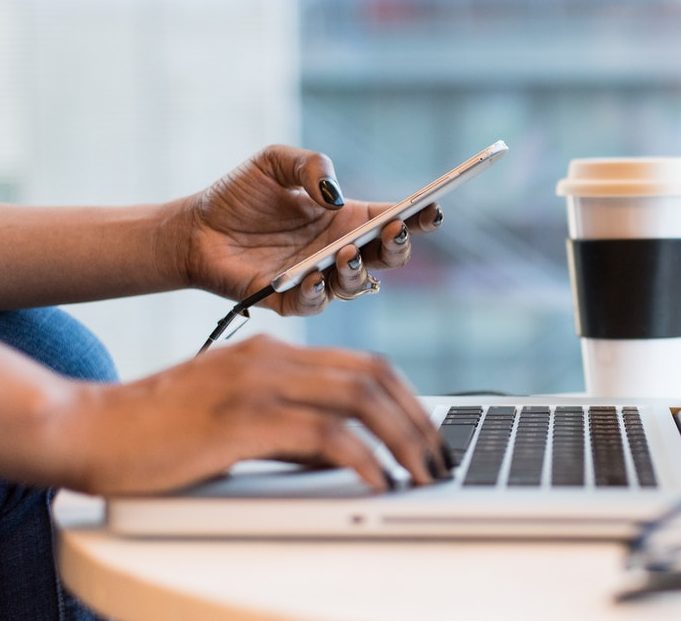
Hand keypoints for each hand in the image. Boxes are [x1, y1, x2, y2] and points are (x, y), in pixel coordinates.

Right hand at [56, 335, 450, 494]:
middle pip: (374, 376)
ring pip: (360, 399)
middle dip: (418, 420)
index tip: (429, 434)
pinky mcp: (242, 419)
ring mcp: (257, 384)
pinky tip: (378, 481)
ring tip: (421, 474)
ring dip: (402, 439)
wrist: (87, 429)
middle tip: (438, 458)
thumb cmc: (157, 431)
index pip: (365, 364)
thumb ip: (290, 426)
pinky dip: (362, 458)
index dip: (408, 398)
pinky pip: (324, 435)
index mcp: (274, 352)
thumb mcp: (236, 418)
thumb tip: (345, 454)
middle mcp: (272, 358)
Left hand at [174, 145, 443, 314]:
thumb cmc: (238, 195)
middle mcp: (339, 251)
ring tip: (346, 252)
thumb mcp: (275, 162)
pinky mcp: (289, 300)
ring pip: (357, 285)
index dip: (418, 217)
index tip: (431, 208)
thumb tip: (334, 195)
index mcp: (346, 219)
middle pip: (388, 258)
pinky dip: (318, 292)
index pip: (394, 220)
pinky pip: (314, 303)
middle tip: (393, 230)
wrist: (193, 229)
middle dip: (398, 246)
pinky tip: (312, 274)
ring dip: (358, 271)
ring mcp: (318, 278)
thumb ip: (310, 165)